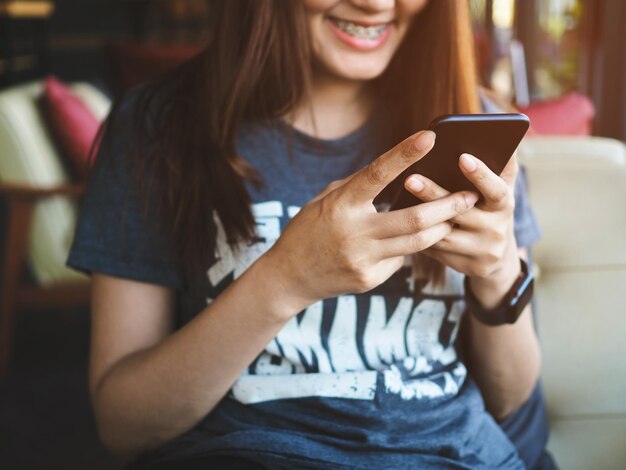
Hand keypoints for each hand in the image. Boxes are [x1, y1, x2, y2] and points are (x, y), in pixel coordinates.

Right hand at [261, 131, 478, 315]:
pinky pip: (401, 260)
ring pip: (417, 243)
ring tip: (457, 216)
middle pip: (414, 218)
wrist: (290, 277)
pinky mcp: (370, 279)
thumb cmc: (308, 230)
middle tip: (470, 195)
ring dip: (441, 227)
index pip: (376, 174)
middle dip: (448, 206)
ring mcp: (363, 259)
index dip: (404, 154)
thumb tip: (396, 174)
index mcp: (340, 206)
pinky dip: (410, 247)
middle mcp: (354, 233)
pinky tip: (412, 241)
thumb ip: (358, 188)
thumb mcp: (325, 201)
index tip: (430, 136)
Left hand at [403, 153, 520, 285]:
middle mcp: (497, 229)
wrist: (496, 256)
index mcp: (504, 204)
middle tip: (409, 178)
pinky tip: (401, 226)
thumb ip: (499, 164)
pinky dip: (419, 237)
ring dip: (420, 218)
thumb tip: (496, 131)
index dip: (480, 174)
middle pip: (460, 212)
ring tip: (397, 202)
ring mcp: (483, 251)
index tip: (462, 156)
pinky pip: (437, 251)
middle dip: (434, 194)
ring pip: (444, 234)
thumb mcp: (498, 188)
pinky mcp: (469, 267)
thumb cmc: (489, 209)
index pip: (495, 188)